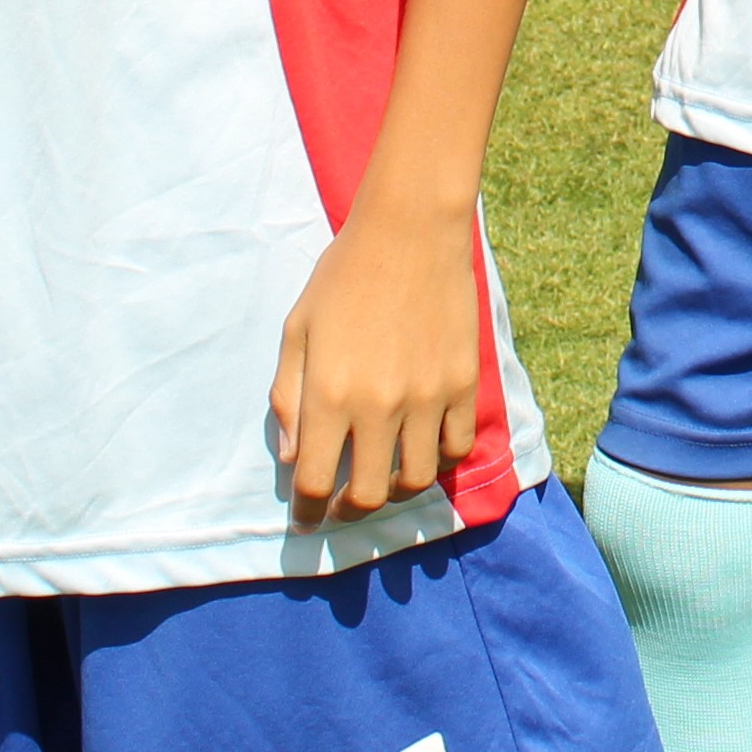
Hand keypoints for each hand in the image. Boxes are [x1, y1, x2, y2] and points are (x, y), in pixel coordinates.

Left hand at [274, 201, 488, 521]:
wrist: (409, 233)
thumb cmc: (343, 278)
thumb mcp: (297, 332)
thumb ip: (288, 397)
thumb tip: (294, 458)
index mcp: (330, 395)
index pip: (316, 483)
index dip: (308, 511)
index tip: (307, 518)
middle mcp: (379, 407)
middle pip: (368, 495)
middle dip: (349, 510)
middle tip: (343, 503)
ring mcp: (427, 398)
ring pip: (416, 481)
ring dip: (395, 491)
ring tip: (384, 478)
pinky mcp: (463, 385)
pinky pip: (455, 448)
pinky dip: (438, 459)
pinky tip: (422, 446)